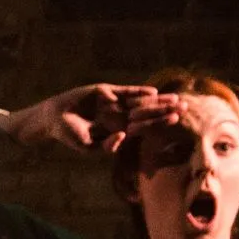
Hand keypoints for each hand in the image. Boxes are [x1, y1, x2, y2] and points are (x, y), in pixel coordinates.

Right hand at [1, 83, 177, 155]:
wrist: (53, 118)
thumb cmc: (69, 135)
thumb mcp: (87, 146)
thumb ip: (106, 145)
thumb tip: (124, 136)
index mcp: (118, 130)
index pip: (143, 127)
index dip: (159, 123)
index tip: (176, 119)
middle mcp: (120, 117)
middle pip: (147, 113)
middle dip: (165, 110)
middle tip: (185, 106)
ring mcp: (113, 104)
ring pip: (140, 102)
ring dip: (157, 100)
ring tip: (175, 98)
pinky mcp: (105, 92)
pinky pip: (125, 92)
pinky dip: (138, 92)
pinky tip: (152, 92)